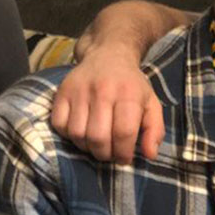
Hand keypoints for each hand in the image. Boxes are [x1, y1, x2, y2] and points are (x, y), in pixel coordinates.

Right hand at [51, 49, 164, 163]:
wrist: (108, 55)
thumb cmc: (132, 85)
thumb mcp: (151, 103)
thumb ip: (155, 129)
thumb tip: (150, 155)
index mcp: (128, 94)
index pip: (123, 132)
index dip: (123, 153)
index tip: (125, 159)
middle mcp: (102, 91)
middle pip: (98, 137)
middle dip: (105, 154)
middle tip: (110, 154)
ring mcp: (79, 91)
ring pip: (77, 134)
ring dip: (87, 147)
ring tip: (97, 144)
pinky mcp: (61, 93)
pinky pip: (59, 125)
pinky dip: (69, 136)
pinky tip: (82, 132)